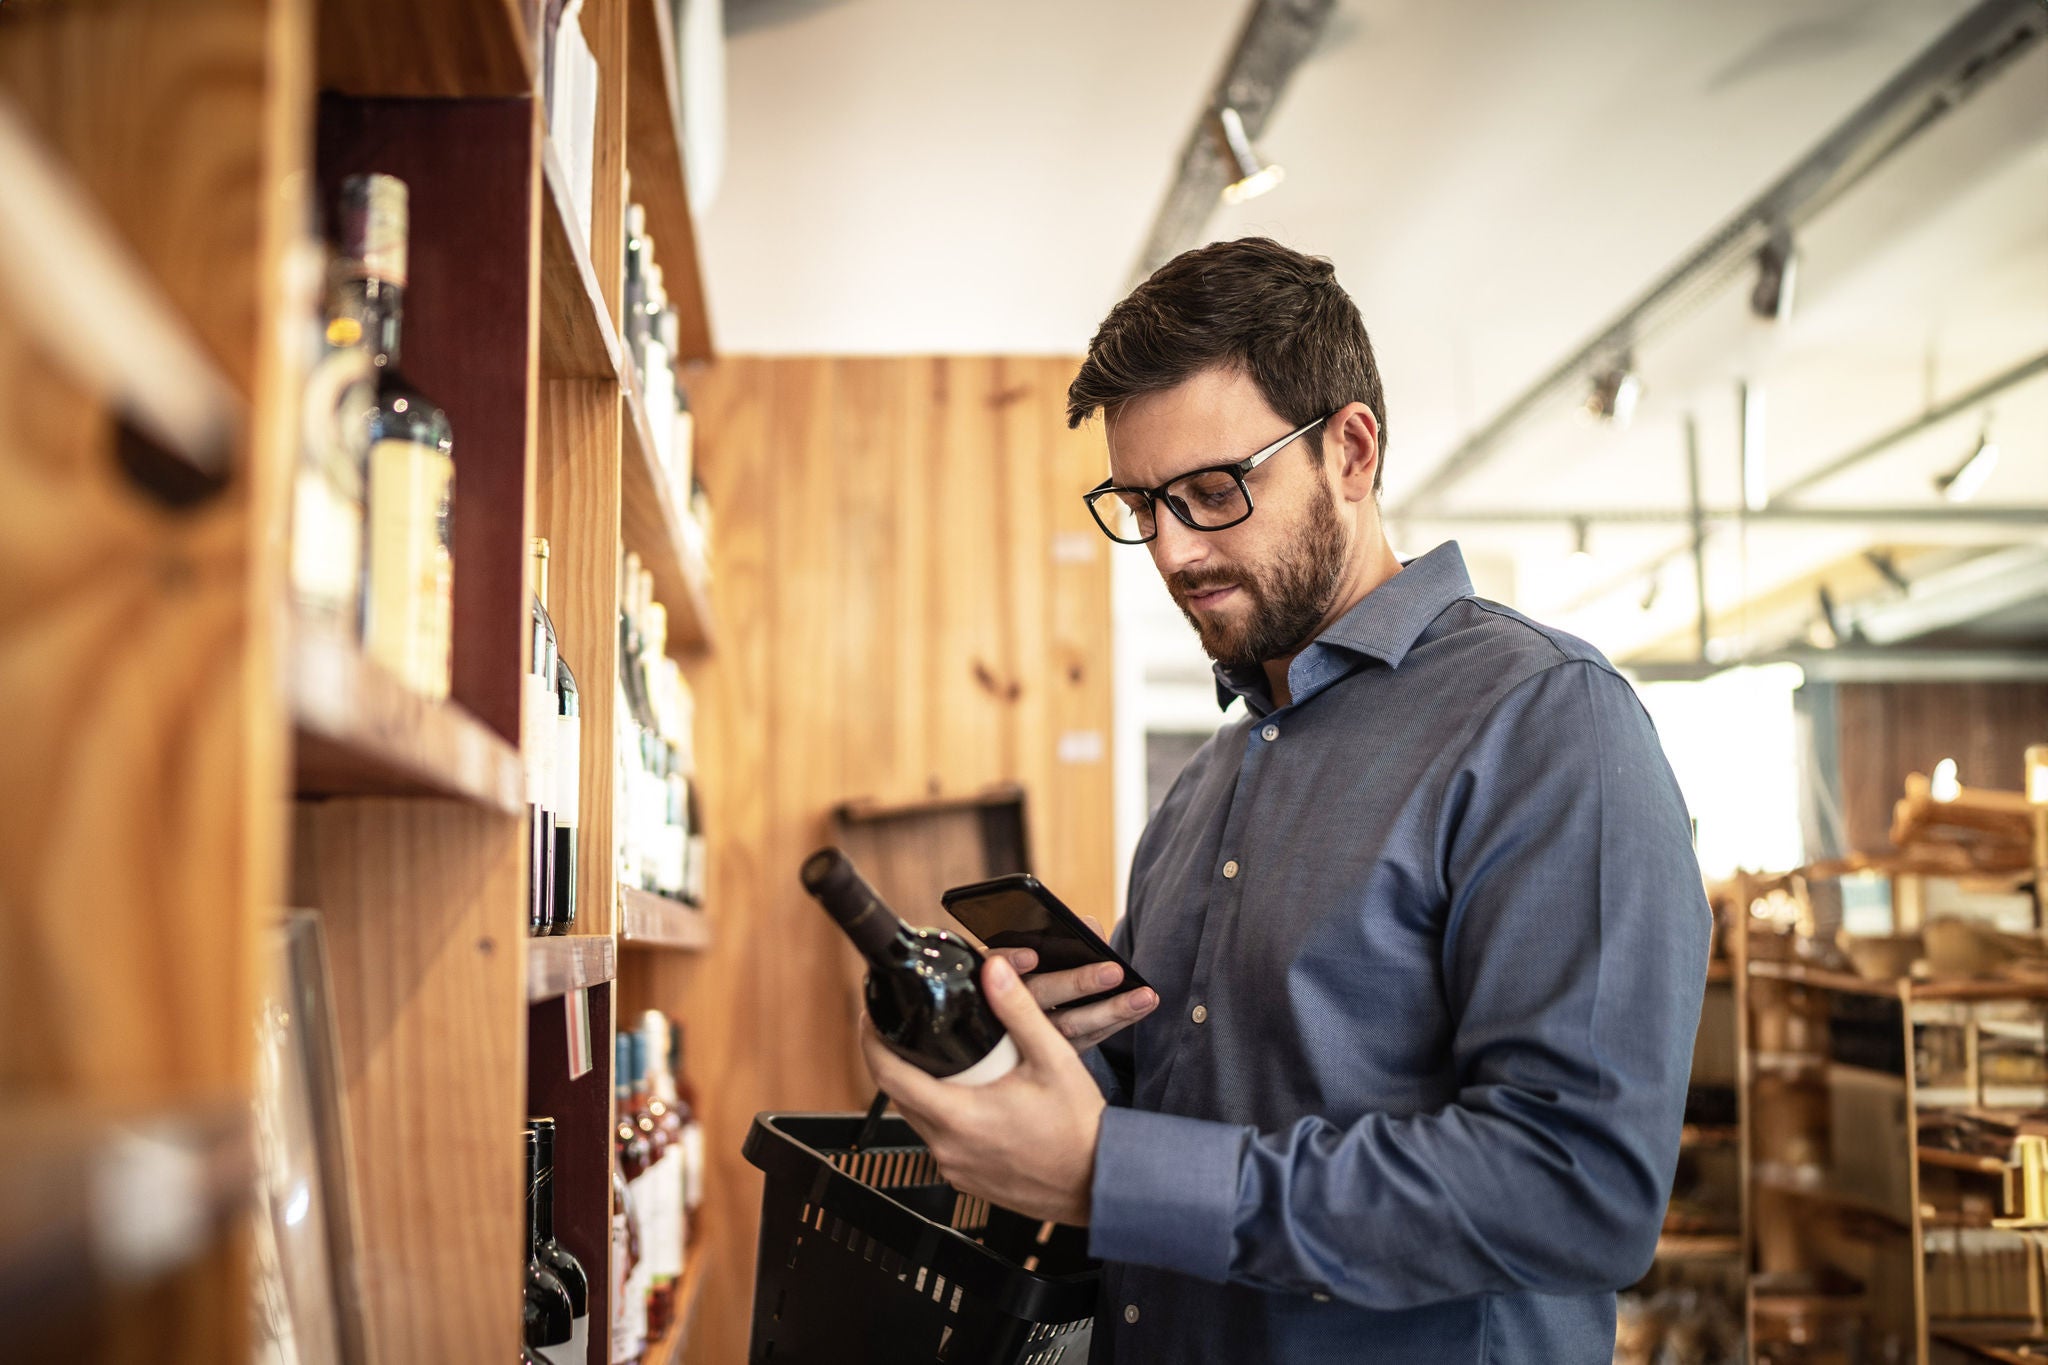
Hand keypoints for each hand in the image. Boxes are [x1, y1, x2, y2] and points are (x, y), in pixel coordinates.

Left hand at [859, 956, 1105, 1225]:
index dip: (872, 1043)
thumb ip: (1018, 1010)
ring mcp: (956, 1168)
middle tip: (905, 1030)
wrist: (1099, 1181)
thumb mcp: (1052, 1058)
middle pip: (900, 1097)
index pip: (889, 1077)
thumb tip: (993, 970)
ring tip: (941, 1060)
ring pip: (919, 1120)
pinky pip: (940, 1142)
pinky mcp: (967, 1179)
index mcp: (959, 1117)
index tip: (871, 1018)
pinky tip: (969, 1099)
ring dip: (922, 1090)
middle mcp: (949, 1148)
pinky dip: (943, 1117)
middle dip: (896, 1061)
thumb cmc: (1078, 1128)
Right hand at [988, 916, 1157, 1051]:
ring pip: (1069, 1025)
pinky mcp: (1056, 1051)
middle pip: (1039, 996)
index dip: (1010, 959)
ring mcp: (1033, 1036)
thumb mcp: (1042, 947)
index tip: (1031, 956)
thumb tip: (1089, 927)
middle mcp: (1009, 1006)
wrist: (1033, 1022)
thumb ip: (1064, 934)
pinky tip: (1141, 1007)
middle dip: (1078, 982)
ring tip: (1145, 996)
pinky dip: (1115, 1022)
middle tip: (1114, 972)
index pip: (995, 963)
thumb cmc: (1041, 967)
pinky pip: (1088, 1038)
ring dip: (1110, 1009)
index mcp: (998, 973)